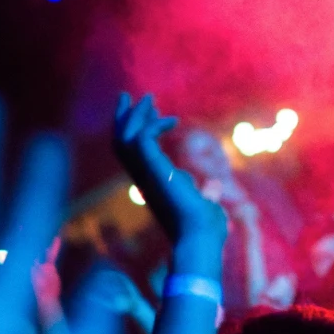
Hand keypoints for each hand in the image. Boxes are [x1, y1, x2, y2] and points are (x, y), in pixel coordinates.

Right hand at [113, 93, 227, 258]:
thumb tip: (214, 187)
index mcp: (151, 184)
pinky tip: (173, 120)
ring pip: (124, 139)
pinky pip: (143, 138)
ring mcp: (146, 175)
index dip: (135, 131)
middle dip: (123, 118)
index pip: (132, 154)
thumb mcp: (203, 203)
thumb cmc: (203, 227)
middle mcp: (143, 178)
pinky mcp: (154, 170)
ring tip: (149, 98)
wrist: (200, 237)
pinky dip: (154, 125)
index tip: (147, 111)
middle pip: (120, 143)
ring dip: (135, 116)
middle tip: (127, 96)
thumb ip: (205, 193)